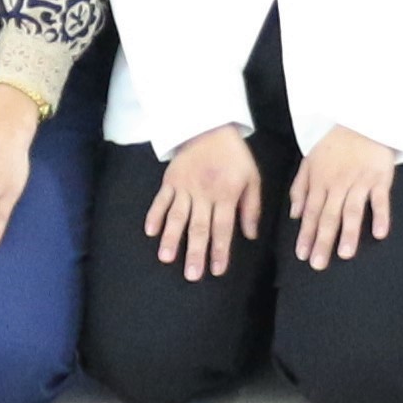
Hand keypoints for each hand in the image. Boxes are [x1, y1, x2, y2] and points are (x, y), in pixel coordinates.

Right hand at [146, 125, 259, 278]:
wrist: (211, 127)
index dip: (220, 249)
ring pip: (177, 216)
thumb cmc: (234, 157)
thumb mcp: (252, 178)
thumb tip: (250, 235)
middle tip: (191, 275)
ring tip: (166, 257)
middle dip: (195, 252)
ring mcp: (185, 187)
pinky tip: (150, 231)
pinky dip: (155, 214)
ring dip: (171, 237)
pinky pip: (161, 199)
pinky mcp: (171, 180)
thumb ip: (251, 208)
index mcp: (226, 194)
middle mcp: (204, 194)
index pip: (223, 227)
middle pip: (199, 226)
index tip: (217, 270)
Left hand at [289, 126, 401, 272]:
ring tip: (345, 253)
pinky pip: (381, 199)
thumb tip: (294, 214)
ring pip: (352, 210)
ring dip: (349, 232)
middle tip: (318, 263)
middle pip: (329, 216)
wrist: (360, 120)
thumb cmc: (333, 144)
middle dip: (323, 240)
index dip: (306, 234)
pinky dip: (381, 215)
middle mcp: (338, 184)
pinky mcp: (380, 177)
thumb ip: (300, 188)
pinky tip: (379, 233)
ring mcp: (360, 181)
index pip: (311, 212)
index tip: (302, 254)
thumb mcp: (310, 161)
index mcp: (320, 182)